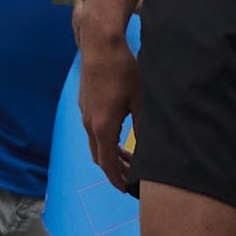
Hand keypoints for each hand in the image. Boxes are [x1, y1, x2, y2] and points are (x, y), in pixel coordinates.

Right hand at [79, 35, 141, 196]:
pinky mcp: (86, 104)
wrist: (100, 45)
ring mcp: (85, 113)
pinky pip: (94, 130)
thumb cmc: (122, 70)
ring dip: (111, 154)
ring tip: (130, 159)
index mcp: (102, 127)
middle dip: (116, 170)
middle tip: (133, 178)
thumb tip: (150, 150)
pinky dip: (106, 140)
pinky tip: (120, 135)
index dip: (117, 180)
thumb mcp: (140, 100)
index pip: (107, 164)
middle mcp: (89, 123)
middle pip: (100, 157)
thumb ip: (143, 128)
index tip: (127, 190)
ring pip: (96, 144)